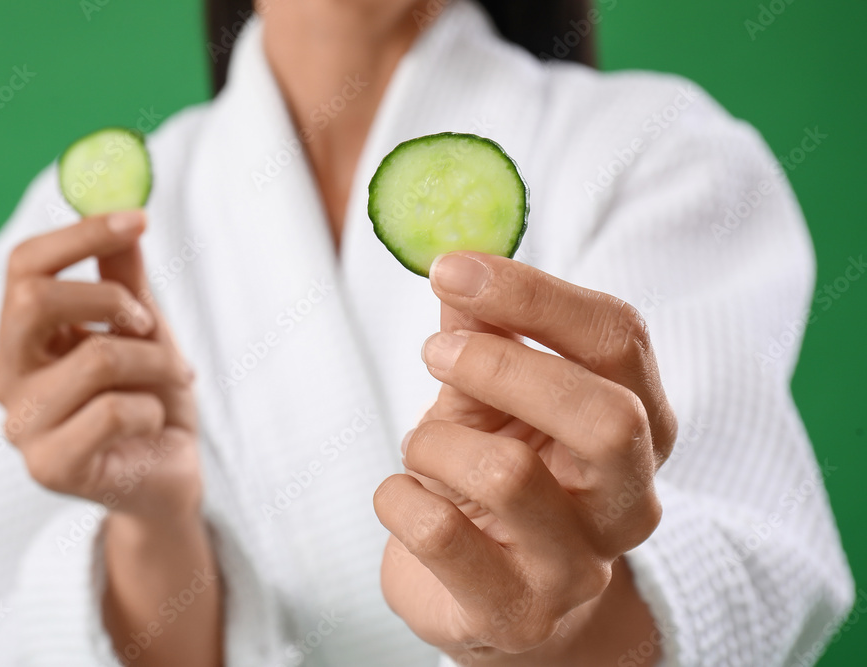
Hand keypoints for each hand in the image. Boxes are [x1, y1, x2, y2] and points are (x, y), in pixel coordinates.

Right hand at [0, 209, 200, 524]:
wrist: (171, 474)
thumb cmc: (152, 398)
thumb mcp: (145, 330)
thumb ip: (126, 279)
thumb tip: (125, 216)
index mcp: (24, 339)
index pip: (24, 268)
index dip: (80, 235)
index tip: (138, 218)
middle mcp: (8, 379)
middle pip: (33, 300)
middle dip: (111, 298)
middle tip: (149, 321)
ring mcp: (22, 426)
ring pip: (96, 357)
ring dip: (157, 361)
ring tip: (173, 379)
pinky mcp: (50, 467)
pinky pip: (114, 410)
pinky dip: (152, 408)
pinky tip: (152, 425)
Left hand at [373, 252, 676, 664]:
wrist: (492, 597)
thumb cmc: (496, 480)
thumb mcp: (492, 397)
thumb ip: (483, 336)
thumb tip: (460, 275)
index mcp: (639, 425)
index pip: (619, 339)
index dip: (534, 294)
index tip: (454, 268)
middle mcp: (628, 501)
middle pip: (604, 416)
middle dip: (502, 366)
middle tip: (434, 352)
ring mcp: (577, 567)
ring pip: (508, 476)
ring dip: (434, 441)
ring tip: (422, 450)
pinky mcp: (513, 613)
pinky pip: (437, 533)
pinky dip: (397, 498)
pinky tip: (404, 498)